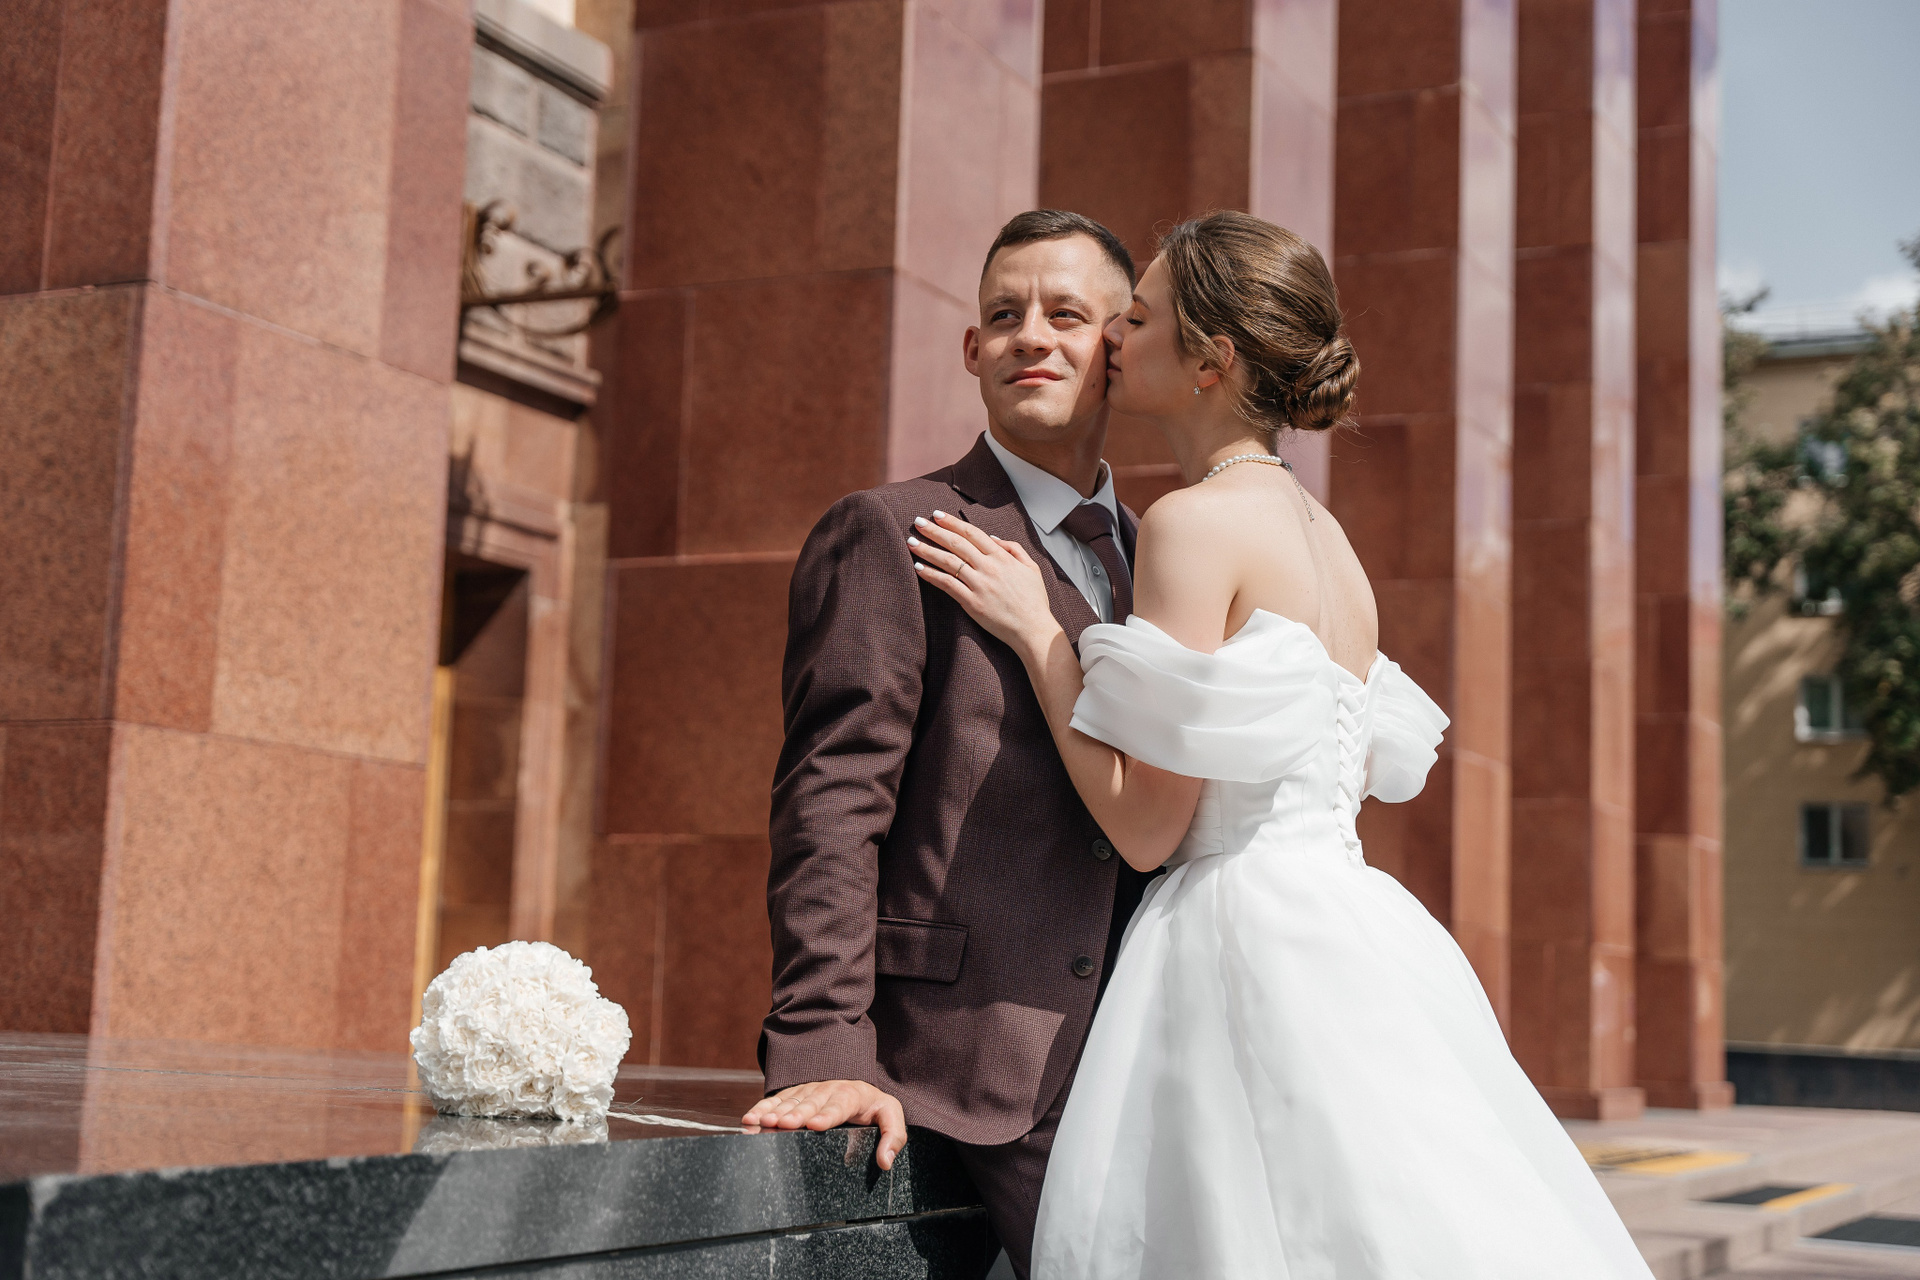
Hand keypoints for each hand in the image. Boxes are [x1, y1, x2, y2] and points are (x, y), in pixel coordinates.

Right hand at [741, 1079, 907, 1170]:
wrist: (858, 1086)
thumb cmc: (874, 1107)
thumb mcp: (891, 1116)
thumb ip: (893, 1137)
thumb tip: (885, 1162)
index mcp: (853, 1095)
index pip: (840, 1104)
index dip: (827, 1114)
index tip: (816, 1125)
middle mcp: (828, 1089)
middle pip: (811, 1102)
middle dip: (797, 1113)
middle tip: (783, 1124)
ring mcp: (810, 1090)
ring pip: (792, 1100)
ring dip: (776, 1111)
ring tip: (763, 1122)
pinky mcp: (796, 1094)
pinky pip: (778, 1100)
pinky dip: (763, 1107)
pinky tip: (750, 1118)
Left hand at [909, 511, 1061, 658]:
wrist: (1034, 629)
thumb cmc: (1034, 601)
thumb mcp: (1032, 568)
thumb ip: (1014, 549)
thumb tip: (993, 538)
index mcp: (1002, 557)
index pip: (972, 533)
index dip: (953, 522)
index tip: (937, 515)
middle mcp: (989, 567)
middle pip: (956, 543)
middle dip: (934, 531)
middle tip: (918, 523)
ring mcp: (979, 585)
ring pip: (948, 561)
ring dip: (927, 550)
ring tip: (911, 543)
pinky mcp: (972, 603)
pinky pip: (947, 585)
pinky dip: (932, 575)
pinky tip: (919, 568)